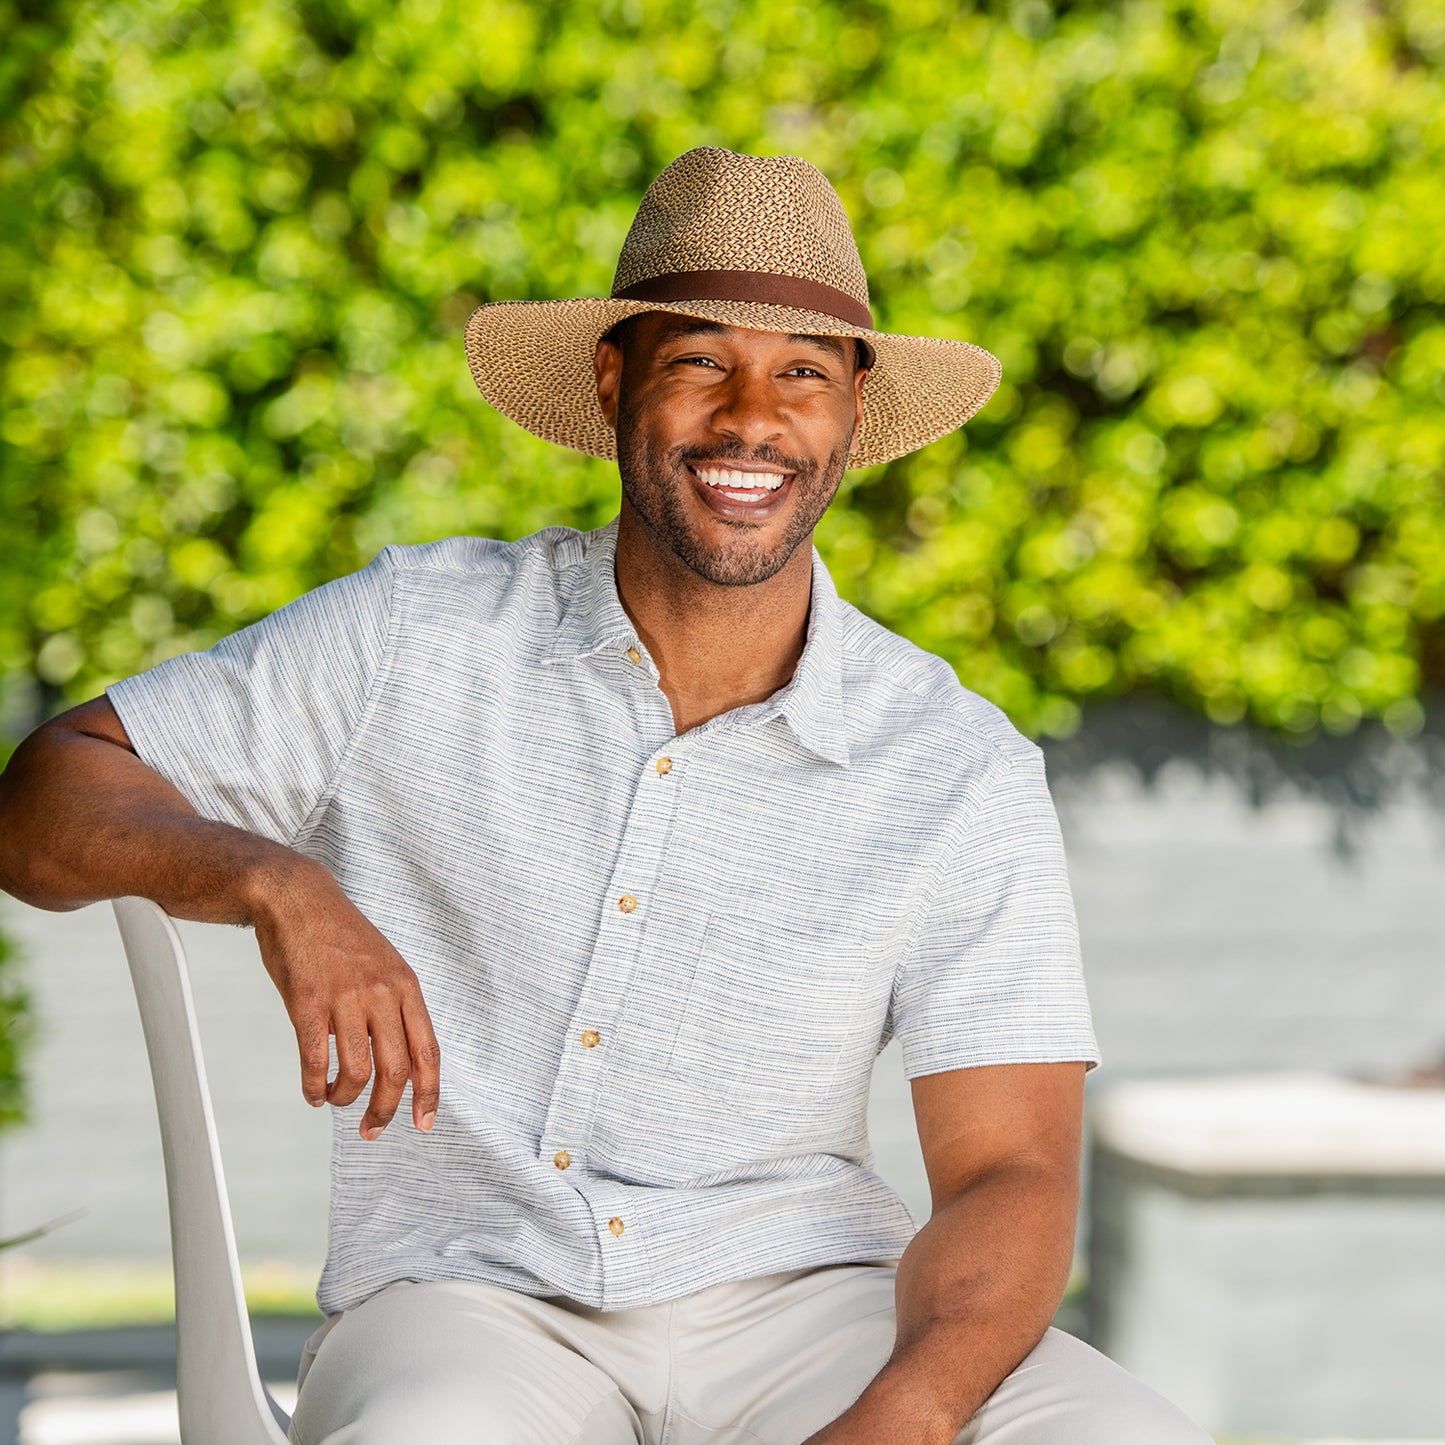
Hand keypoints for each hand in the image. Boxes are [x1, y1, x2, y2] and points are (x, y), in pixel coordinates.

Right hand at [248, 857, 440, 1139]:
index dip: (429, 1093)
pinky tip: (312, 1092)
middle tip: (371, 1130)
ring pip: (357, 1071)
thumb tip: (398, 1058)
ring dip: (347, 1098)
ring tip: (335, 1100)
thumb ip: (394, 1006)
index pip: (427, 1050)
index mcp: (405, 986)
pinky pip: (314, 1059)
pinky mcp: (307, 1000)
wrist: (297, 898)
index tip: (423, 1124)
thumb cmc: (340, 937)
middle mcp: (382, 992)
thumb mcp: (384, 965)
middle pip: (396, 1069)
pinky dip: (314, 1086)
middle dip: (386, 1109)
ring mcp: (345, 996)